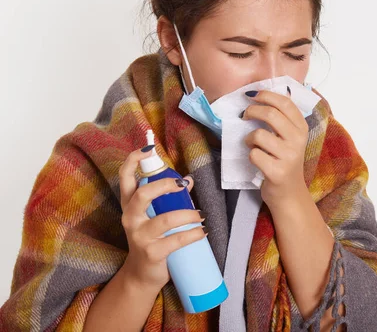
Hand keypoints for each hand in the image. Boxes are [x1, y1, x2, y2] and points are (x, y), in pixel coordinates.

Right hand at [117, 147, 206, 291]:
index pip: (125, 178)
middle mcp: (131, 218)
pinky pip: (176, 240)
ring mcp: (140, 236)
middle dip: (164, 185)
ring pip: (165, 219)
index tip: (148, 149)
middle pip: (143, 194)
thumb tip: (189, 180)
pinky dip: (193, 234)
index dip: (133, 161)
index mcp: (130, 205)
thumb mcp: (154, 216)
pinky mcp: (152, 253)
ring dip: (188, 214)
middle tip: (182, 185)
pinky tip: (202, 232)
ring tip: (201, 215)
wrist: (141, 275)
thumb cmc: (151, 239)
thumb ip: (169, 198)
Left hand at [241, 87, 310, 209]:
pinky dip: (250, 155)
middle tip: (245, 115)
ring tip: (252, 143)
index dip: (266, 95)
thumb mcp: (290, 138)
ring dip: (249, 138)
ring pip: (259, 135)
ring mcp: (288, 157)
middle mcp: (298, 140)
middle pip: (270, 114)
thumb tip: (263, 94)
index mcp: (302, 128)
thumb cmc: (285, 161)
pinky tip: (256, 159)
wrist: (289, 194)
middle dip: (252, 111)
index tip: (252, 95)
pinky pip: (254, 155)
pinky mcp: (277, 172)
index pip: (285, 103)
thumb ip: (282, 118)